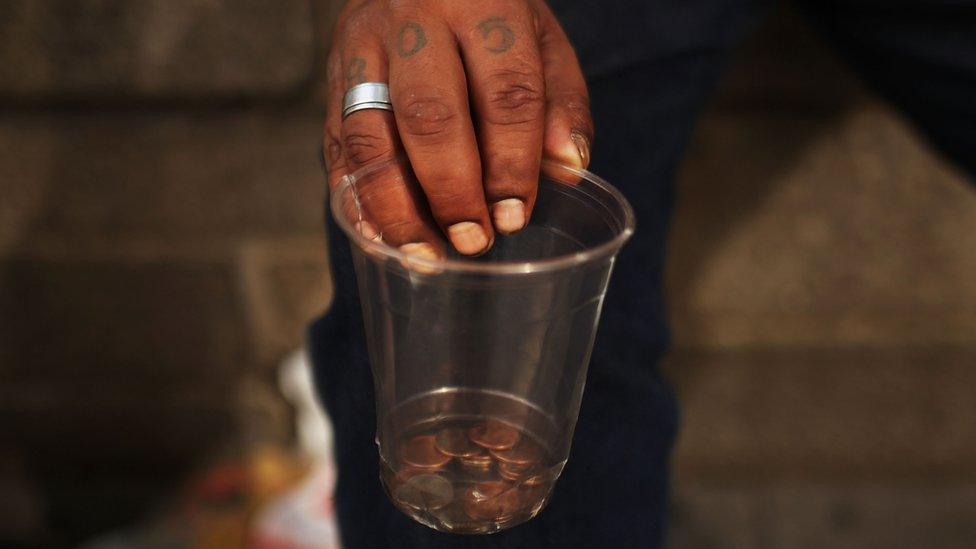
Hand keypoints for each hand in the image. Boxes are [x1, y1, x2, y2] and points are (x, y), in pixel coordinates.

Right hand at [323, 0, 591, 256]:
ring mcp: (363, 46)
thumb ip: (561, 100)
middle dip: (452, 190)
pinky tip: (378, 236)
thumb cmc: (490, 14)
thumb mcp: (541, 37)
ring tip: (424, 255)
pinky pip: (335, 143)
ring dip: (397, 206)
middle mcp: (415, 20)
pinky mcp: (332, 74)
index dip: (512, 162)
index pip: (504, 92)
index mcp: (481, 2)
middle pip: (431, 116)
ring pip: (370, 135)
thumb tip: (568, 169)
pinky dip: (354, 197)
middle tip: (473, 240)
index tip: (514, 215)